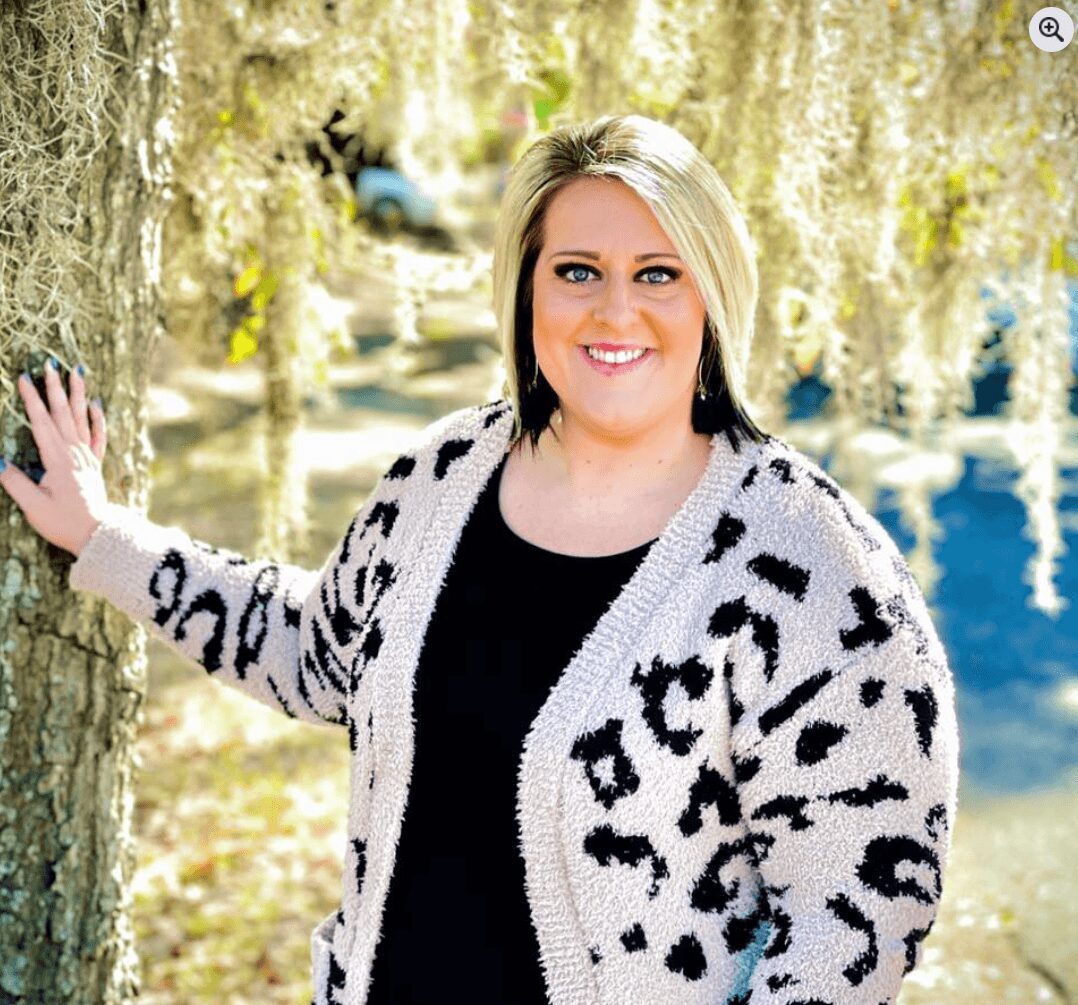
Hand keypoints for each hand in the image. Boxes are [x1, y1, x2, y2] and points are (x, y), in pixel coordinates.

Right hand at [0, 360, 109, 557]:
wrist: (98, 535)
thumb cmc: (64, 523)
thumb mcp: (33, 506)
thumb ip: (15, 481)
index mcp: (57, 460)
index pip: (41, 422)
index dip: (31, 399)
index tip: (23, 377)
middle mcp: (74, 453)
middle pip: (62, 414)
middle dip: (54, 387)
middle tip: (49, 363)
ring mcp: (87, 457)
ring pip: (82, 419)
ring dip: (77, 394)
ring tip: (76, 371)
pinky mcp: (95, 465)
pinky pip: (98, 437)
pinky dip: (98, 419)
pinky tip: (96, 404)